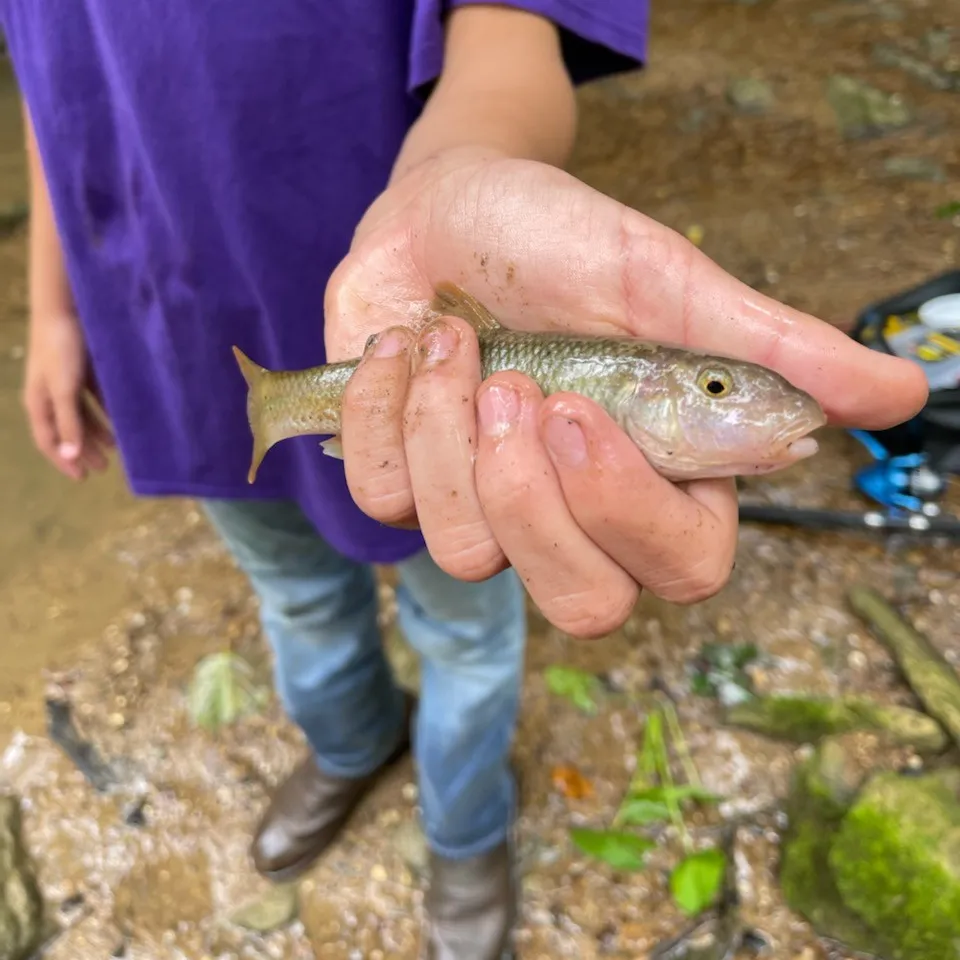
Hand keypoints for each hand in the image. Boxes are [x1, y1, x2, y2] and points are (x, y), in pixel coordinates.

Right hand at [22, 311, 113, 480]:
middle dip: (84, 450)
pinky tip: (121, 420)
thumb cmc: (60, 349)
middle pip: (68, 431)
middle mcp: (51, 395)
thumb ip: (69, 422)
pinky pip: (94, 398)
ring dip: (97, 433)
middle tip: (104, 468)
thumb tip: (69, 456)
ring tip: (115, 448)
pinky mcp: (82, 370)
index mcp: (39, 402)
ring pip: (82, 416)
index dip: (64, 460)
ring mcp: (67, 382)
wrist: (66, 310)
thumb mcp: (64, 390)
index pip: (48, 440)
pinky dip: (106, 411)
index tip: (82, 477)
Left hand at [325, 149, 927, 637]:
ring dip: (448, 430)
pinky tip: (402, 348)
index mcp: (656, 475)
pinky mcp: (403, 487)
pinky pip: (383, 500)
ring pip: (468, 552)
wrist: (446, 208)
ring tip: (453, 342)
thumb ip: (765, 345)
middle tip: (517, 384)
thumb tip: (904, 395)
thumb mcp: (662, 281)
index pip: (681, 569)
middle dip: (533, 495)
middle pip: (582, 603)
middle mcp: (574, 514)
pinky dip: (385, 408)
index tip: (579, 408)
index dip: (628, 510)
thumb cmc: (559, 242)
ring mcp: (484, 510)